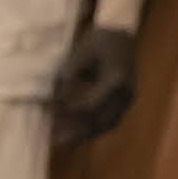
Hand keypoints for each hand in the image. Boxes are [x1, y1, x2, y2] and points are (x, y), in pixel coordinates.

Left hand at [50, 24, 139, 147]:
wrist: (122, 35)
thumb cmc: (100, 41)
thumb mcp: (81, 53)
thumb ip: (69, 77)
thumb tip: (56, 101)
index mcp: (116, 78)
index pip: (91, 104)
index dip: (69, 112)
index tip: (50, 114)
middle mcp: (126, 93)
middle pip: (100, 120)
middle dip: (76, 131)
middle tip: (54, 140)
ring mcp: (127, 100)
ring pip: (107, 125)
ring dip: (85, 135)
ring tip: (63, 142)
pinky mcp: (124, 103)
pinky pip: (110, 121)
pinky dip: (93, 130)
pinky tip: (77, 135)